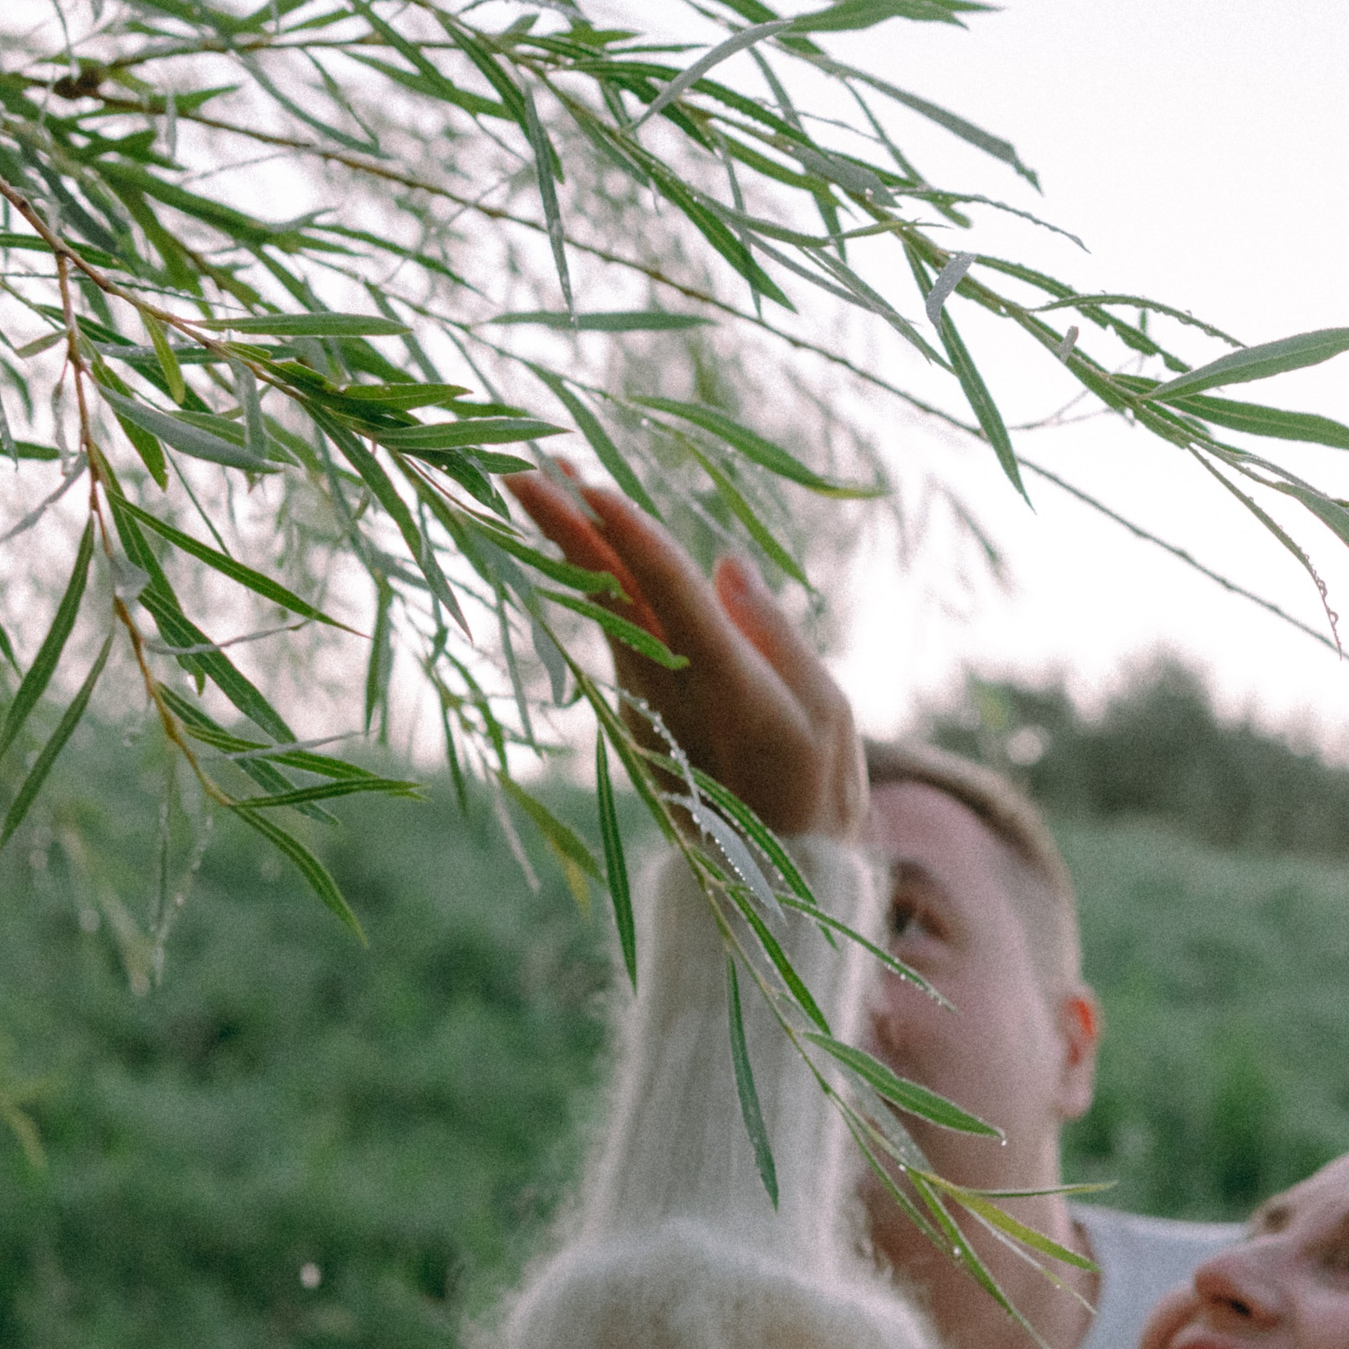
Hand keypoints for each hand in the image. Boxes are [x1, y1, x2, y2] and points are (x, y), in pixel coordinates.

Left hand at [501, 469, 866, 841]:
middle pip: (612, 595)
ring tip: (541, 482)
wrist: (769, 882)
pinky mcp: (635, 716)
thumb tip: (726, 565)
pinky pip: (610, 633)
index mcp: (726, 688)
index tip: (589, 485)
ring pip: (602, 609)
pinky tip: (577, 546)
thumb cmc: (816, 795)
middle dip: (565, 529)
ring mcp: (644, 707)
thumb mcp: (827, 714)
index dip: (631, 539)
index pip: (670, 596)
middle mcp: (670, 692)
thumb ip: (775, 636)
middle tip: (521, 466)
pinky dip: (590, 584)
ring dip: (570, 545)